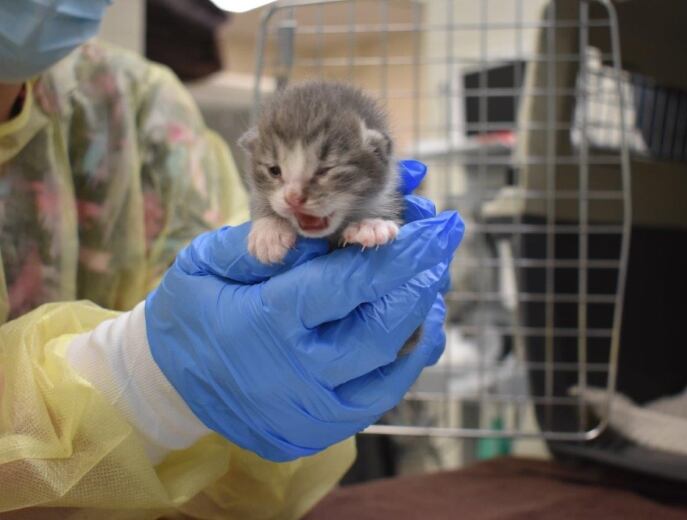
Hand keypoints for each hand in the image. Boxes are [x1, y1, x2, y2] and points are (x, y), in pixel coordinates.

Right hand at [145, 161, 463, 460]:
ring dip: (422, 317)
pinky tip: (414, 324)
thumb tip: (319, 222)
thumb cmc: (191, 312)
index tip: (438, 227)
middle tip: (442, 245)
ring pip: (394, 365)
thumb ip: (262, 240)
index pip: (351, 283)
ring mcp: (313, 411)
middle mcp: (299, 374)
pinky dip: (406, 358)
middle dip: (423, 278)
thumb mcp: (206, 263)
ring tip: (432, 280)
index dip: (402, 251)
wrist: (169, 386)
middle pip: (385, 325)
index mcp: (269, 323)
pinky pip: (382, 394)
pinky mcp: (321, 431)